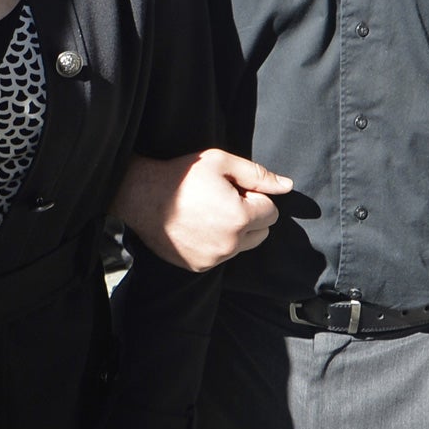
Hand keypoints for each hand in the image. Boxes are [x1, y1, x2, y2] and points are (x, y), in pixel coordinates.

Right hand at [113, 149, 290, 271]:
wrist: (141, 196)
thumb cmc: (182, 175)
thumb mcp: (220, 163)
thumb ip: (258, 174)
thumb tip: (287, 186)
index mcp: (241, 217)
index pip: (271, 212)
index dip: (254, 197)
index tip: (232, 189)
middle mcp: (230, 243)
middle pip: (262, 233)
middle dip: (251, 217)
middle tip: (222, 201)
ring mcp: (214, 258)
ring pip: (242, 246)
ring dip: (235, 232)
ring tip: (208, 213)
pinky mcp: (199, 266)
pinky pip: (221, 256)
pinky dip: (216, 244)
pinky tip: (196, 227)